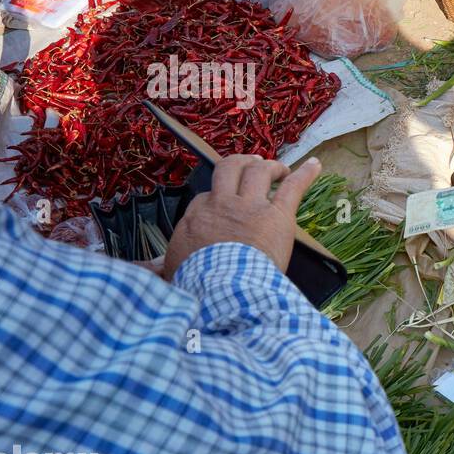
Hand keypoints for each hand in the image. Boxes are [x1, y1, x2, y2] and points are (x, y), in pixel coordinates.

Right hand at [162, 155, 321, 278]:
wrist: (223, 290)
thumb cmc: (196, 286)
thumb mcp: (169, 274)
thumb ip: (155, 268)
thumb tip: (138, 270)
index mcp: (197, 218)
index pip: (206, 198)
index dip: (217, 200)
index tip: (223, 208)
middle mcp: (222, 205)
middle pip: (229, 169)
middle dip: (241, 163)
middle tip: (251, 163)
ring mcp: (250, 207)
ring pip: (258, 171)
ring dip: (269, 166)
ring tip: (279, 168)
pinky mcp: (277, 215)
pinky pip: (292, 188)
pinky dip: (305, 174)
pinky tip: (315, 164)